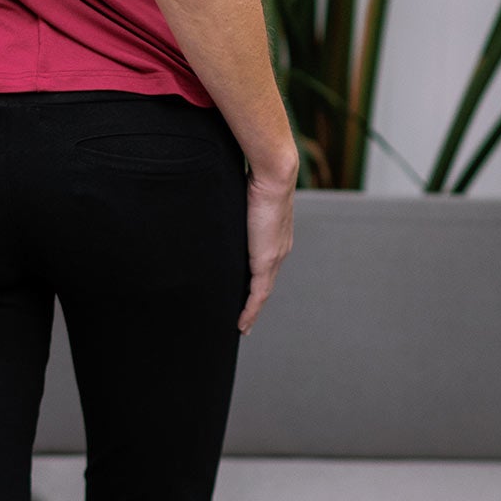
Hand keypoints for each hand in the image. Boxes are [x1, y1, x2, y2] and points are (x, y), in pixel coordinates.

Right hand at [238, 168, 295, 334]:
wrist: (274, 174)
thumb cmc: (257, 177)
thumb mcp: (244, 199)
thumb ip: (237, 210)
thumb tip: (220, 205)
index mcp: (276, 237)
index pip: (266, 267)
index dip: (257, 284)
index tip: (249, 297)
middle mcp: (280, 250)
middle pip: (266, 284)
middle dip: (255, 304)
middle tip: (244, 320)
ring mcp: (275, 257)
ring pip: (263, 293)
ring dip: (252, 311)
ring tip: (242, 326)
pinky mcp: (267, 261)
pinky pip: (258, 294)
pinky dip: (250, 310)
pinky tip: (242, 323)